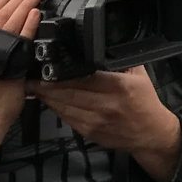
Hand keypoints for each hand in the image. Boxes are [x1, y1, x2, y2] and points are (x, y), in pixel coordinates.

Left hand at [32, 67, 180, 156]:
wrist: (150, 133)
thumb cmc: (145, 101)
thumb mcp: (139, 76)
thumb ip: (120, 62)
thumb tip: (100, 48)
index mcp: (119, 86)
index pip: (84, 78)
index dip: (61, 75)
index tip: (46, 68)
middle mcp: (105, 104)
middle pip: (68, 93)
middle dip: (46, 86)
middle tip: (31, 77)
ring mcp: (95, 120)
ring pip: (63, 107)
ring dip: (47, 97)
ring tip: (34, 87)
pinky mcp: (88, 132)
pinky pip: (66, 118)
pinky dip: (55, 108)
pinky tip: (48, 100)